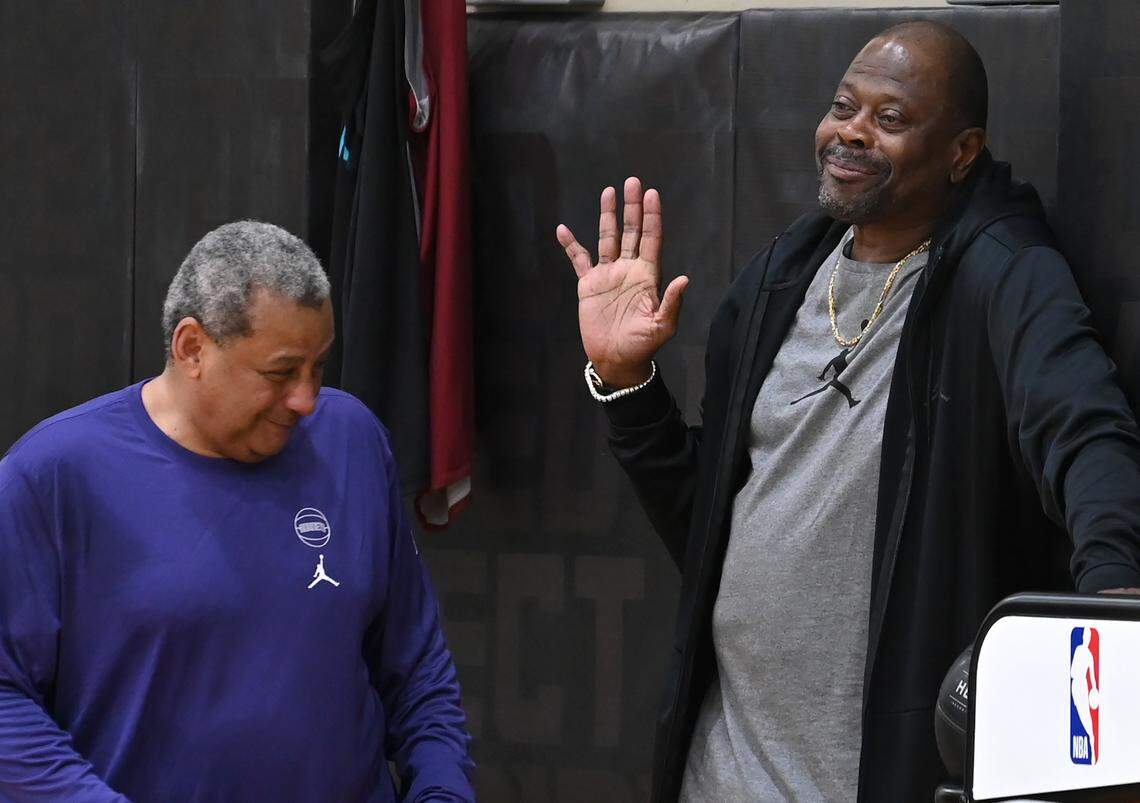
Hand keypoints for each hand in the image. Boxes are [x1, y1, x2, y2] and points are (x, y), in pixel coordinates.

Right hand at [556, 177, 688, 388]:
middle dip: (632, 207)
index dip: (652, 217)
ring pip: (608, 238)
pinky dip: (571, 245)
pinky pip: (579, 259)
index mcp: (648, 275)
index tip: (652, 194)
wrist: (616, 360)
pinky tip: (562, 229)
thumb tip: (685, 279)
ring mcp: (608, 275)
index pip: (651, 239)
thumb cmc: (642, 345)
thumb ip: (672, 303)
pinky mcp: (589, 285)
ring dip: (608, 216)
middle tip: (632, 181)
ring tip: (608, 191)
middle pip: (631, 231)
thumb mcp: (661, 327)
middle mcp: (629, 269)